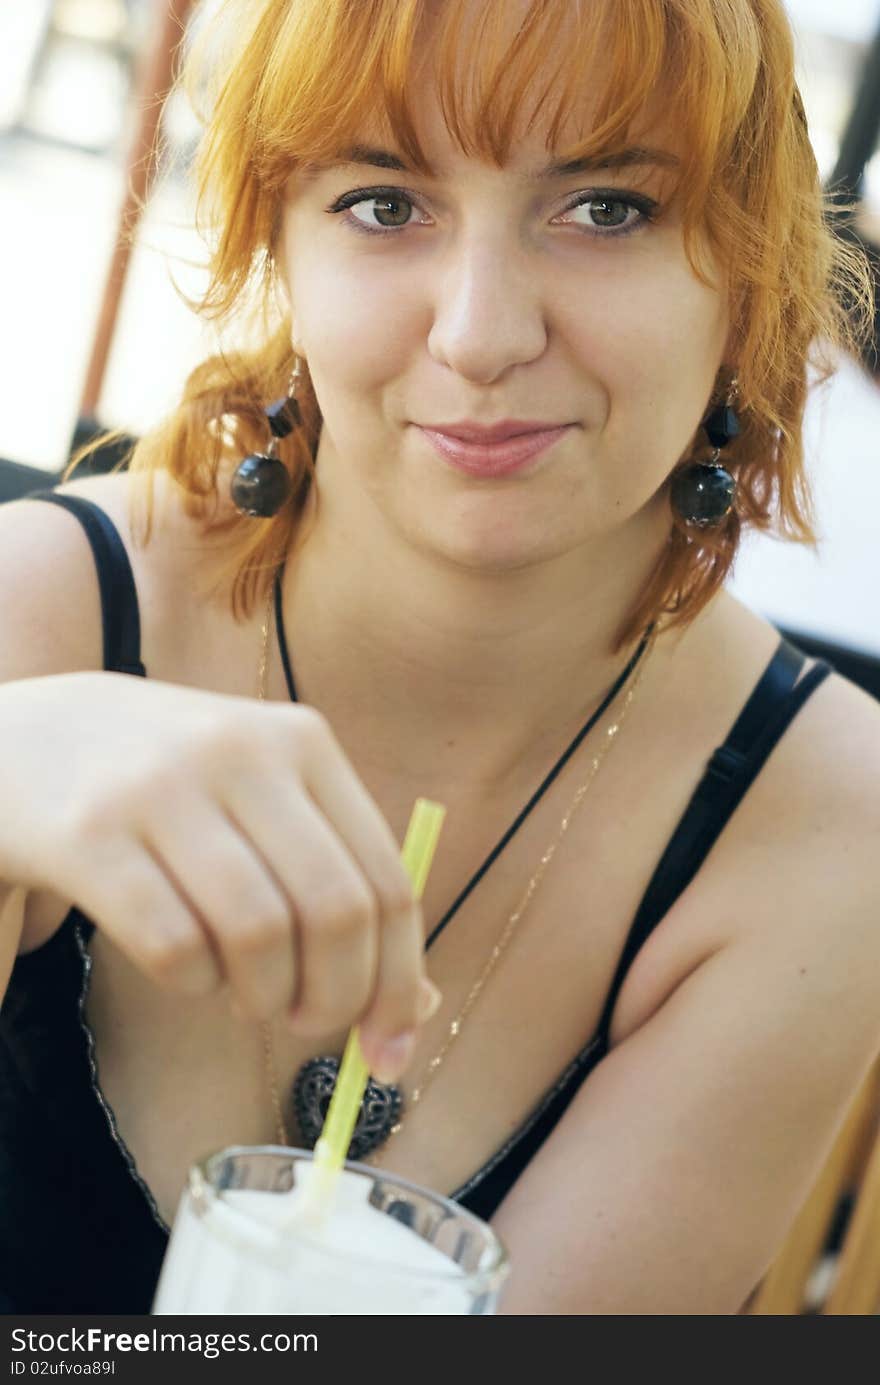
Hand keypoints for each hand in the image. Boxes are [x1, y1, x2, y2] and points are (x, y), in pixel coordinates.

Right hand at [0, 672, 438, 1080]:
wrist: (24, 737)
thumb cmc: (169, 787)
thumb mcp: (262, 800)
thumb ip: (340, 882)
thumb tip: (416, 1009)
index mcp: (301, 740)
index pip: (387, 880)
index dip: (399, 980)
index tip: (390, 1045)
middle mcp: (239, 751)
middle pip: (335, 912)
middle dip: (335, 999)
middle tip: (305, 1022)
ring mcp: (160, 787)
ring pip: (259, 936)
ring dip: (263, 997)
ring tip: (245, 992)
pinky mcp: (89, 833)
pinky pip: (174, 947)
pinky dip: (194, 985)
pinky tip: (187, 968)